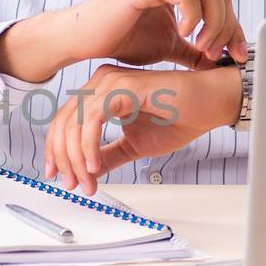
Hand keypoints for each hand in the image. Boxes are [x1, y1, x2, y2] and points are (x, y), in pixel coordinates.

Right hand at [0, 0, 246, 84]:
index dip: (235, 27)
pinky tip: (184, 33)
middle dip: (227, 26)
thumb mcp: (168, 46)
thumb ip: (193, 49)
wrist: (83, 40)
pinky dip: (193, 15)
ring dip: (214, 23)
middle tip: (216, 54)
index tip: (237, 56)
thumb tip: (219, 61)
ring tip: (202, 47)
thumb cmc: (121, 39)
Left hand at [43, 63, 242, 194]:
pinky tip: (95, 165)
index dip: (57, 151)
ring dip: (77, 158)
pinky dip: (89, 145)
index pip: (65, 122)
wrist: (208, 106)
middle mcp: (100, 83)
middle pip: (63, 123)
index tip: (60, 176)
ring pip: (74, 123)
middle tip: (72, 184)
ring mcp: (110, 82)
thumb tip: (87, 173)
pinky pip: (93, 119)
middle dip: (63, 159)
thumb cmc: (178, 117)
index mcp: (99, 92)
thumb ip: (108, 155)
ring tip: (87, 180)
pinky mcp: (123, 87)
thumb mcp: (133, 145)